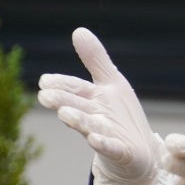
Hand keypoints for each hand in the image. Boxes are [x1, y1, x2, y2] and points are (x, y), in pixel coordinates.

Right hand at [37, 27, 174, 184]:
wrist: (140, 153)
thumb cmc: (120, 116)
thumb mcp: (111, 82)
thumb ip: (95, 59)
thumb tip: (78, 30)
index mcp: (93, 100)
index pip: (76, 88)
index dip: (61, 84)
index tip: (44, 81)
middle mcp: (96, 118)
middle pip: (78, 107)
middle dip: (63, 102)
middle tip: (45, 96)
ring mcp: (107, 136)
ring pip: (90, 127)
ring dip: (78, 120)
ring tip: (64, 114)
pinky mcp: (120, 152)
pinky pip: (111, 148)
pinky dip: (103, 143)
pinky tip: (95, 140)